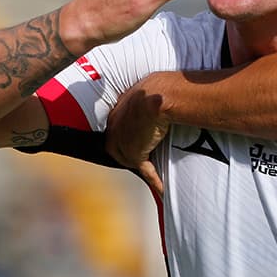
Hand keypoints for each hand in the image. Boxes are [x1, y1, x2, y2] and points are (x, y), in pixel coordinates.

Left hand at [106, 75, 171, 195]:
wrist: (159, 95)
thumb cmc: (157, 89)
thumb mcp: (146, 94)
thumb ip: (145, 104)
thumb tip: (158, 101)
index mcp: (116, 112)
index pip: (119, 132)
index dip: (128, 140)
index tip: (139, 146)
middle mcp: (114, 128)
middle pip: (119, 149)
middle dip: (131, 157)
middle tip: (147, 163)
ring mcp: (122, 142)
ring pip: (131, 160)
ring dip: (144, 167)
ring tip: (157, 174)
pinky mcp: (134, 153)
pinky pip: (146, 170)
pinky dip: (155, 179)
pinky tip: (162, 188)